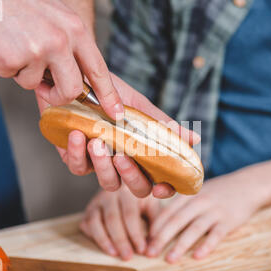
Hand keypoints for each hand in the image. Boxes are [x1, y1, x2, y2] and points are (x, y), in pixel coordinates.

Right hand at [0, 0, 122, 117]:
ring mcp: (36, 50)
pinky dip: (6, 67)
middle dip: (59, 96)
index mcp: (75, 29)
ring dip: (25, 74)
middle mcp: (60, 40)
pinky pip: (13, 78)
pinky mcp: (11, 59)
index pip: (98, 70)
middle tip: (46, 88)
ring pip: (37, 86)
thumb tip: (80, 78)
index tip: (116, 113)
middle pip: (72, 90)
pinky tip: (1, 45)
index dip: (109, 95)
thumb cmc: (17, 2)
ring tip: (16, 46)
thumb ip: (71, 44)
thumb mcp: (56, 16)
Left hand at [36, 73, 200, 198]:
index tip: (161, 186)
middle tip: (122, 156)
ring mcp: (102, 164)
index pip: (160, 181)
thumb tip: (194, 139)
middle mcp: (126, 163)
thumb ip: (162, 125)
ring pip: (109, 183)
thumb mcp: (138, 106)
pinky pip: (79, 168)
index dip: (165, 190)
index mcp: (144, 153)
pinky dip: (77, 153)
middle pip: (137, 188)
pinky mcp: (77, 159)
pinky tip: (77, 135)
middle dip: (131, 176)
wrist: (75, 80)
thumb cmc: (109, 93)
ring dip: (103, 166)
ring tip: (97, 142)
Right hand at [79, 184, 159, 260]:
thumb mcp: (152, 206)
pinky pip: (86, 224)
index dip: (135, 234)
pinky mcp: (89, 210)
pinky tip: (103, 247)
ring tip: (114, 254)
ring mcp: (97, 201)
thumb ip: (155, 225)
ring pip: (96, 222)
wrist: (124, 184)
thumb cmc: (141, 200)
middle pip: (112, 219)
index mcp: (128, 191)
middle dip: (120, 240)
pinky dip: (93, 237)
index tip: (142, 250)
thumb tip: (153, 249)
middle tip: (127, 257)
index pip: (130, 215)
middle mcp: (110, 194)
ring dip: (104, 240)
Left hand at [146, 170, 262, 262]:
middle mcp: (200, 201)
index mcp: (189, 195)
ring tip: (169, 259)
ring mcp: (215, 211)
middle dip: (161, 238)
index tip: (145, 240)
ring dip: (180, 245)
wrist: (247, 185)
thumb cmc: (217, 192)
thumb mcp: (197, 191)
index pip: (168, 211)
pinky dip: (207, 245)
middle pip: (177, 220)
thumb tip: (159, 221)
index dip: (155, 226)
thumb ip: (180, 204)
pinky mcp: (229, 221)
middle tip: (150, 252)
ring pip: (195, 228)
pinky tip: (197, 256)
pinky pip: (216, 235)